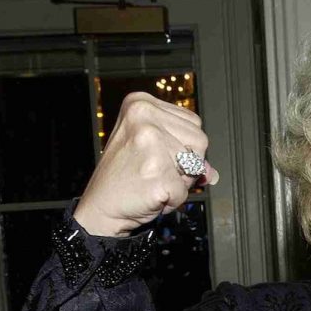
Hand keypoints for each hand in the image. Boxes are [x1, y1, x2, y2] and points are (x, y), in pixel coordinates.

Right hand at [74, 92, 218, 236]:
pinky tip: (150, 194)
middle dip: (186, 164)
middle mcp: (144, 116)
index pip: (194, 123)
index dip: (184, 146)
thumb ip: (187, 150)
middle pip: (200, 141)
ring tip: (152, 181)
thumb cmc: (125, 177)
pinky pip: (184, 190)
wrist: (99, 207)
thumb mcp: (153, 151)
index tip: (158, 155)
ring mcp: (149, 143)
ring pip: (196, 165)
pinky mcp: (155, 171)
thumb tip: (211, 171)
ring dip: (180, 182)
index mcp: (141, 103)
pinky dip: (172, 199)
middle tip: (155, 171)